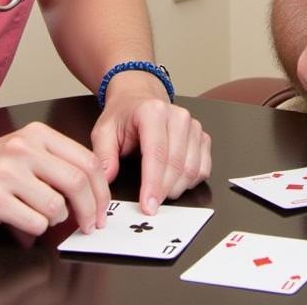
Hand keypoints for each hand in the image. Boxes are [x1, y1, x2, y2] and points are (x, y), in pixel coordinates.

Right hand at [0, 122, 110, 234]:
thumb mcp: (24, 151)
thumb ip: (56, 161)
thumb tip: (94, 187)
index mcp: (37, 134)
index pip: (86, 160)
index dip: (101, 189)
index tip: (103, 207)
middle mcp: (23, 148)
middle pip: (77, 181)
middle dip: (91, 209)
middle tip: (91, 224)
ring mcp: (7, 172)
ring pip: (56, 205)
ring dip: (57, 220)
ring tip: (45, 217)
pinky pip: (34, 222)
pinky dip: (37, 229)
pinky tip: (25, 221)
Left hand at [90, 74, 210, 213]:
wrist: (139, 99)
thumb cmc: (123, 116)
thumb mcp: (104, 131)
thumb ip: (103, 156)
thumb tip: (106, 180)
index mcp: (153, 112)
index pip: (157, 153)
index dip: (153, 183)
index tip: (148, 206)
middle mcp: (178, 116)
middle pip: (176, 164)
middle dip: (163, 191)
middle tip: (150, 205)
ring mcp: (193, 126)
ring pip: (192, 169)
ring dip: (176, 189)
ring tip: (159, 192)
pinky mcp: (202, 136)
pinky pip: (203, 168)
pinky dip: (190, 182)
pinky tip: (174, 182)